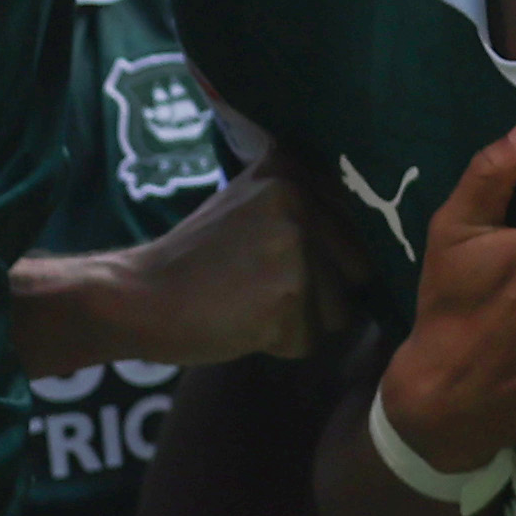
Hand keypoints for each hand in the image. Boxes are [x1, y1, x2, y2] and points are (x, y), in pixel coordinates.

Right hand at [104, 168, 344, 367]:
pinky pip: (312, 340)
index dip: (328, 256)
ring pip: (340, 311)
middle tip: (260, 287)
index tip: (281, 261)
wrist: (138, 296)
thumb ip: (303, 203)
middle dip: (320, 293)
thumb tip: (378, 232)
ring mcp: (294, 246)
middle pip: (356, 270)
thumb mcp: (248, 201)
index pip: (355, 225)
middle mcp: (297, 199)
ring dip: (302, 321)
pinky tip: (243, 324)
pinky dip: (282, 344)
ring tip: (250, 304)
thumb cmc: (197, 260)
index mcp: (290, 170)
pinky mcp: (288, 296)